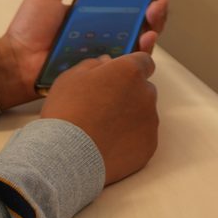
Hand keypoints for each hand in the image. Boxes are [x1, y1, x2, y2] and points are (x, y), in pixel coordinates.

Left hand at [0, 0, 168, 110]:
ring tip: (153, 15)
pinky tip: (145, 38)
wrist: (17, 63)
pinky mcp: (104, 69)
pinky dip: (141, 49)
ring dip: (153, 25)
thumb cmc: (27, 32)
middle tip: (155, 0)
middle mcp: (102, 33)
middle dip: (153, 7)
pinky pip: (128, 61)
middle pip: (138, 19)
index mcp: (90, 15)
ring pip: (139, 38)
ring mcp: (104, 51)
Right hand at [42, 53, 159, 185]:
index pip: (144, 61)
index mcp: (129, 72)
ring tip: (103, 130)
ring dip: (130, 117)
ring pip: (144, 114)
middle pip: (143, 89)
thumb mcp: (71, 77)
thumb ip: (94, 64)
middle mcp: (146, 94)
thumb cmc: (67, 112)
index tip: (120, 77)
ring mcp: (150, 121)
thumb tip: (106, 63)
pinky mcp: (149, 145)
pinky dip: (130, 140)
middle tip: (104, 107)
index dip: (131, 68)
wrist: (69, 156)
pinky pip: (143, 137)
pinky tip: (109, 144)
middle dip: (129, 94)